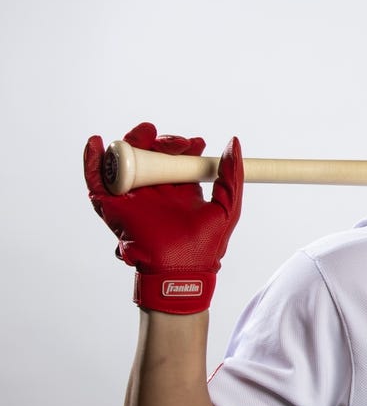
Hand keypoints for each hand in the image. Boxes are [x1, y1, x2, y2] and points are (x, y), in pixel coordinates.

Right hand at [84, 122, 243, 313]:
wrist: (182, 271)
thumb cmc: (206, 246)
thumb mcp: (227, 206)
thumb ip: (231, 175)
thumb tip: (234, 142)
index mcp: (179, 190)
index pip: (176, 158)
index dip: (184, 145)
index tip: (197, 144)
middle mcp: (154, 190)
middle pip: (150, 154)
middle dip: (161, 141)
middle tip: (176, 144)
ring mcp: (132, 197)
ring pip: (126, 160)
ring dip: (132, 142)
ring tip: (145, 134)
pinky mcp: (112, 207)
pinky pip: (96, 180)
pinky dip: (92, 160)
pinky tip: (98, 143)